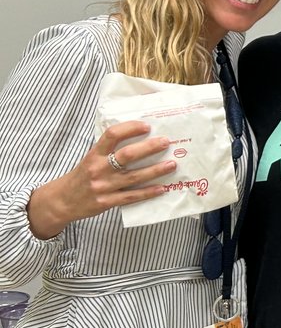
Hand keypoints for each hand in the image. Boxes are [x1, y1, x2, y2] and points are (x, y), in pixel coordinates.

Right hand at [28, 121, 175, 238]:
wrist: (62, 201)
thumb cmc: (82, 176)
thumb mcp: (90, 158)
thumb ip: (109, 150)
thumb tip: (138, 137)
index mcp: (94, 154)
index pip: (111, 135)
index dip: (130, 128)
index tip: (146, 126)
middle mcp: (98, 169)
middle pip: (126, 155)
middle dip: (148, 148)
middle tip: (165, 142)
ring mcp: (103, 186)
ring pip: (133, 177)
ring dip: (155, 170)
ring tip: (172, 164)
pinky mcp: (106, 202)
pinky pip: (131, 196)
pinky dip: (148, 192)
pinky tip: (162, 188)